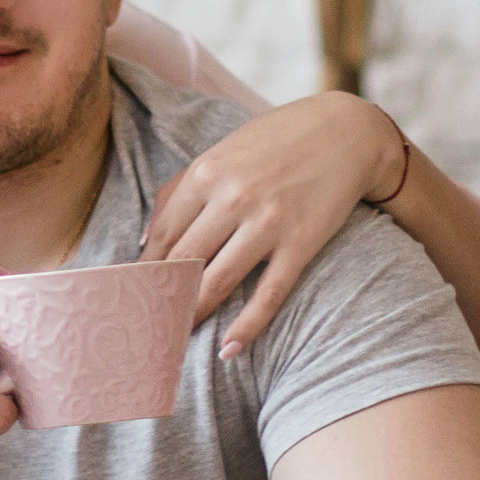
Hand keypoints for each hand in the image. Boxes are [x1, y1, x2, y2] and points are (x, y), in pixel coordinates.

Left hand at [139, 91, 404, 359]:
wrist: (346, 131)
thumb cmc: (275, 143)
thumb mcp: (221, 153)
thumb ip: (179, 191)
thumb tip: (146, 241)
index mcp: (206, 174)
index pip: (163, 237)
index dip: (144, 274)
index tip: (133, 298)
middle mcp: (232, 199)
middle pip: (183, 263)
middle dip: (161, 299)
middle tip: (147, 328)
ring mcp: (268, 223)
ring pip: (218, 282)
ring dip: (193, 315)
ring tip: (177, 340)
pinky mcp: (301, 243)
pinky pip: (268, 294)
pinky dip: (247, 326)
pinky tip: (229, 348)